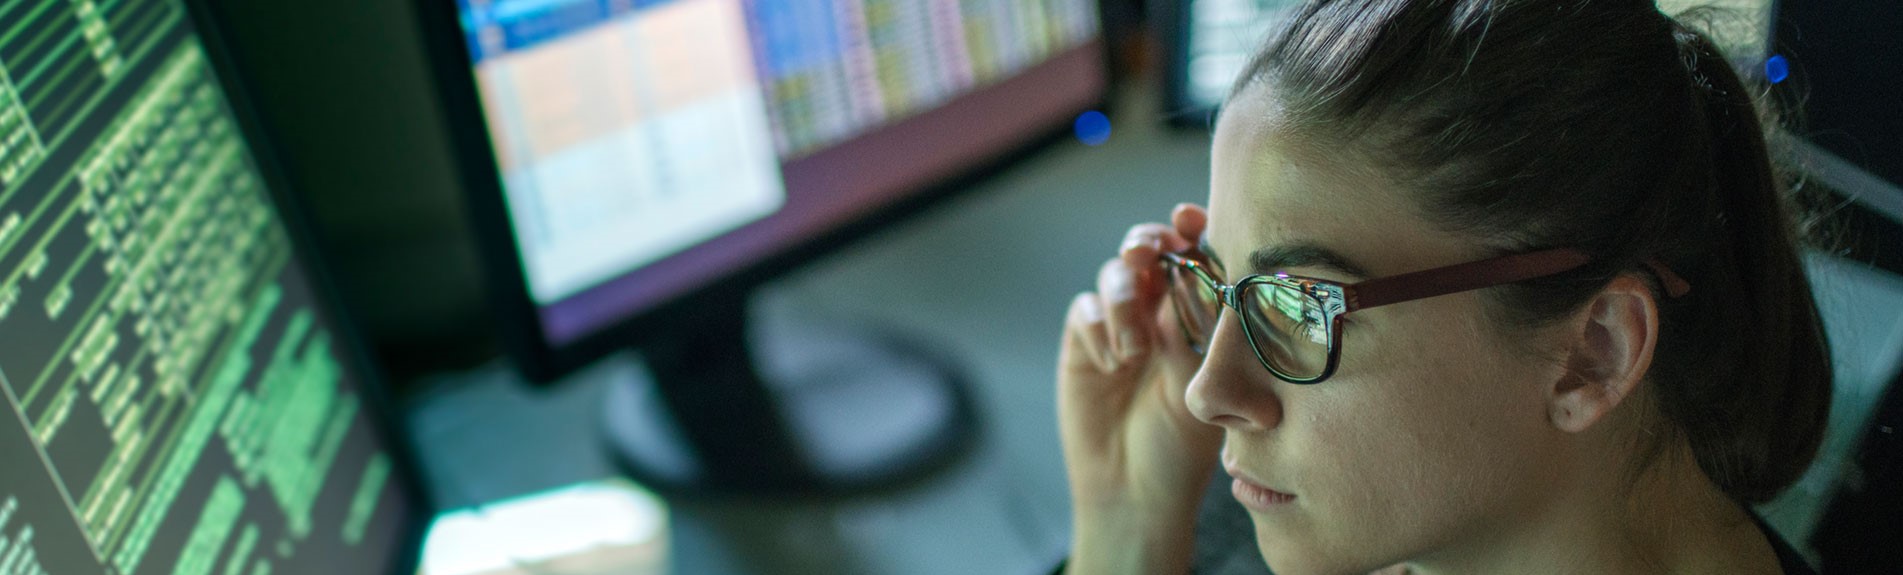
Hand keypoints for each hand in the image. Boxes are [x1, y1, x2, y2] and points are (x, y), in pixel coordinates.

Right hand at [1059, 204, 1222, 574]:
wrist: (1133, 491)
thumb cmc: (1182, 447)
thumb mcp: (1203, 387)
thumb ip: (1196, 330)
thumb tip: (1194, 278)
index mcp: (1199, 314)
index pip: (1198, 254)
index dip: (1193, 228)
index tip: (1189, 218)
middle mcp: (1159, 311)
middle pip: (1149, 249)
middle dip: (1147, 243)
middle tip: (1148, 256)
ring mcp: (1119, 325)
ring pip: (1115, 275)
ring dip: (1123, 299)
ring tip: (1135, 350)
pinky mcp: (1084, 343)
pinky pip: (1085, 310)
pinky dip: (1098, 329)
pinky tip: (1112, 365)